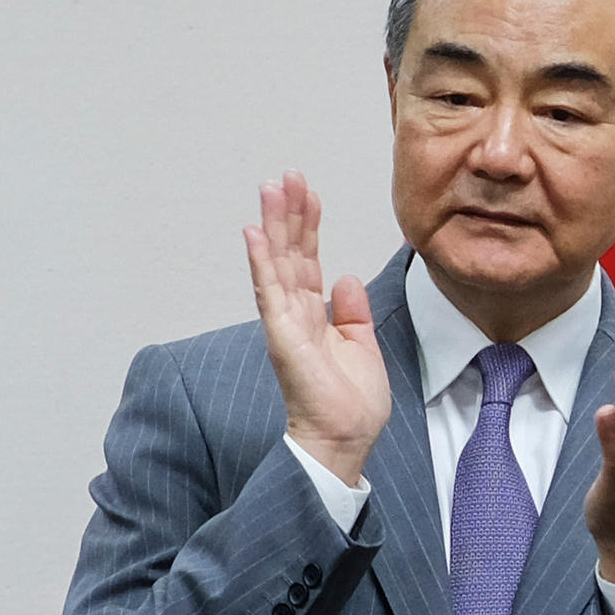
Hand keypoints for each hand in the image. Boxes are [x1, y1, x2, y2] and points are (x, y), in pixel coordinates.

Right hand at [243, 172, 392, 488]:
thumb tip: (346, 278)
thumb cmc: (351, 403)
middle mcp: (295, 313)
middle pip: (290, 252)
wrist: (345, 439)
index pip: (309, 259)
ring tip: (270, 188)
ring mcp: (285, 322)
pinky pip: (269, 292)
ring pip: (277, 263)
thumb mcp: (362, 345)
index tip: (308, 191)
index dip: (308, 225)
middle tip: (286, 175)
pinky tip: (253, 233)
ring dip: (272, 224)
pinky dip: (261, 262)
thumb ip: (353, 311)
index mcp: (315, 315)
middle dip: (288, 213)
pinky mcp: (281, 335)